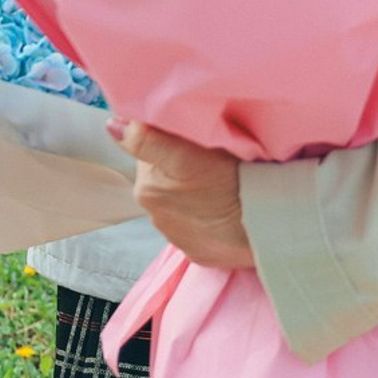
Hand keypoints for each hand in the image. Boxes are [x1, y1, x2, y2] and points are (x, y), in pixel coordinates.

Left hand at [115, 121, 254, 269]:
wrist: (265, 229)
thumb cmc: (231, 184)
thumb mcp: (190, 154)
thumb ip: (147, 140)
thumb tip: (112, 126)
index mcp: (147, 186)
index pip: (149, 148)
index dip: (168, 137)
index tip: (190, 136)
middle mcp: (154, 213)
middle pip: (161, 173)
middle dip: (177, 163)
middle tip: (208, 157)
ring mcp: (175, 236)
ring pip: (177, 198)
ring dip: (189, 189)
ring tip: (216, 183)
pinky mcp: (194, 252)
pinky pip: (192, 223)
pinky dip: (201, 214)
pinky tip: (219, 206)